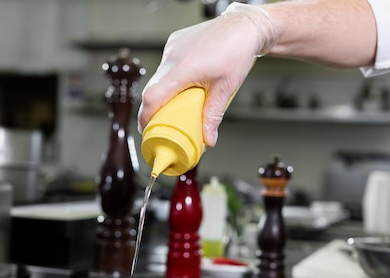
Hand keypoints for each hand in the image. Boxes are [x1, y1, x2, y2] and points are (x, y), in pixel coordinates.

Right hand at [137, 2, 278, 146]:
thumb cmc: (237, 50)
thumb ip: (213, 116)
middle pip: (152, 88)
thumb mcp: (225, 88)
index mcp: (183, 68)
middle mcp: (173, 56)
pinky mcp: (174, 42)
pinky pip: (166, 65)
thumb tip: (208, 139)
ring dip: (165, 91)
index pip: (153, 96)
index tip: (146, 129)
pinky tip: (186, 81)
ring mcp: (172, 47)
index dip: (145, 116)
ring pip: (159, 76)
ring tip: (180, 100)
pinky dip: (172, 77)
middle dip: (154, 107)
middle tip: (162, 121)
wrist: (244, 26)